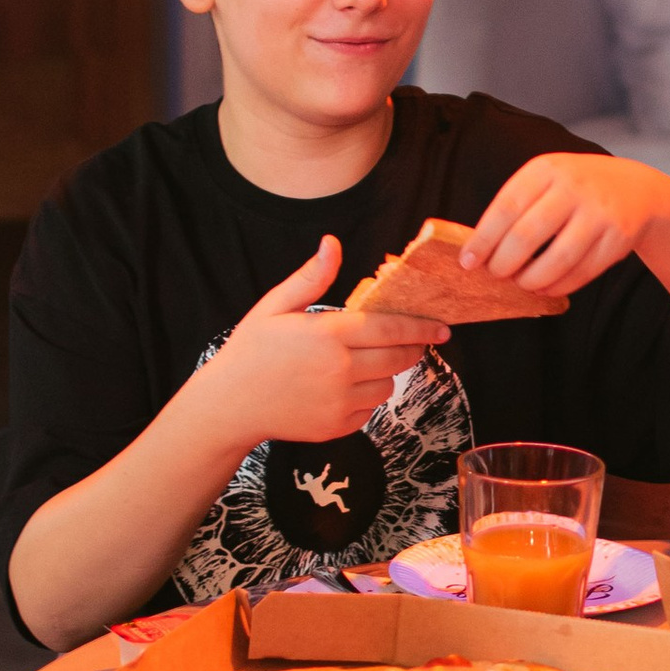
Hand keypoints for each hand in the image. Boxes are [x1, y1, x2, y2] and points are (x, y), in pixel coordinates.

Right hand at [202, 237, 444, 447]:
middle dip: (411, 349)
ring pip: (387, 387)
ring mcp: (339, 402)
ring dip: (384, 374)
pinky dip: (364, 400)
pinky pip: (368, 411)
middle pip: (398, 359)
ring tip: (361, 364)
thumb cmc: (249, 351)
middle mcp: (339, 369)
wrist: (227, 406)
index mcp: (327, 334)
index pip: (390, 328)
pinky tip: (341, 388)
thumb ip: (311, 278)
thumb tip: (332, 244)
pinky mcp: (336, 426)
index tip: (442, 327)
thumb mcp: (274, 307)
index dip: (421, 328)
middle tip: (411, 343)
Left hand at [463, 154, 660, 300]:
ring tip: (521, 283)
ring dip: (531, 279)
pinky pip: (582, 272)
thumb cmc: (576, 187)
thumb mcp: (547, 179)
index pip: (506, 207)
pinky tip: (545, 287)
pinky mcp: (618, 240)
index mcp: (547, 169)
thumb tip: (479, 249)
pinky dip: (558, 285)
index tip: (468, 261)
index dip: (483, 239)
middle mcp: (574, 187)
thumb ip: (517, 205)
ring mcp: (599, 214)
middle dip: (504, 263)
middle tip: (495, 275)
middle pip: (528, 235)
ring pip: (557, 259)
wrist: (636, 189)